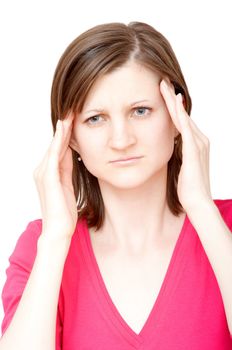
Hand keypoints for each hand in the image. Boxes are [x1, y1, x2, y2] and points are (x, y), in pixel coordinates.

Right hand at [33, 112, 77, 238]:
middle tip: (72, 109)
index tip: (75, 119)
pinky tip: (63, 129)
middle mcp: (42, 169)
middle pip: (56, 144)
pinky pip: (54, 155)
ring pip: (54, 146)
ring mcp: (43, 173)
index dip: (66, 134)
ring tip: (69, 114)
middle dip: (65, 128)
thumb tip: (72, 154)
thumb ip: (67, 169)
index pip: (58, 148)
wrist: (59, 229)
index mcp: (48, 172)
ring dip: (62, 130)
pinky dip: (58, 141)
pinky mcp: (48, 177)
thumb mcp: (68, 185)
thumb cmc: (64, 211)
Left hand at [160, 78, 212, 213]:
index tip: (163, 94)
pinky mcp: (193, 149)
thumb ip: (177, 154)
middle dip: (172, 98)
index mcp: (196, 144)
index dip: (173, 106)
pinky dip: (178, 113)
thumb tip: (167, 148)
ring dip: (173, 100)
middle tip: (162, 82)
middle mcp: (200, 140)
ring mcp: (198, 143)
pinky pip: (185, 127)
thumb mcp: (180, 166)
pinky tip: (173, 101)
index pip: (183, 120)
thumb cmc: (188, 187)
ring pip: (183, 116)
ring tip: (164, 85)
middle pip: (183, 114)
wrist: (198, 201)